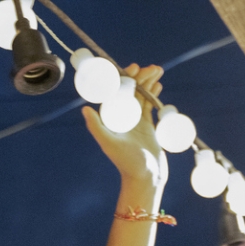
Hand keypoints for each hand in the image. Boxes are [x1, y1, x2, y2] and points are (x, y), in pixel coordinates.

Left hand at [82, 64, 168, 188]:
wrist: (146, 177)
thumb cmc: (127, 162)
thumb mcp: (110, 144)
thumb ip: (97, 127)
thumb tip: (85, 108)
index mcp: (111, 118)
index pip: (116, 92)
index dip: (124, 78)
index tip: (134, 69)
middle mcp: (121, 118)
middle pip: (130, 91)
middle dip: (140, 77)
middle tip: (151, 68)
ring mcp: (134, 121)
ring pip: (141, 96)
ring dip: (148, 82)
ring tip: (159, 70)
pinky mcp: (147, 126)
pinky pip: (149, 106)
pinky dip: (153, 94)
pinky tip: (159, 84)